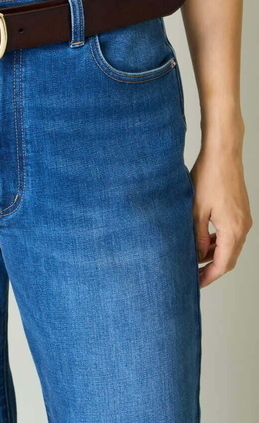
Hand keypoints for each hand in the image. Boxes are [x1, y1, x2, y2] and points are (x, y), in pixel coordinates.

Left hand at [191, 147, 252, 287]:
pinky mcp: (240, 211)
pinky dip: (218, 241)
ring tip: (195, 258)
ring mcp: (243, 219)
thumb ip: (197, 236)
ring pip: (230, 246)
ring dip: (214, 254)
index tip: (195, 283)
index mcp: (233, 230)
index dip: (209, 276)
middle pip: (229, 258)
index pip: (223, 264)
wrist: (223, 154)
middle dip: (211, 269)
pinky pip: (231, 234)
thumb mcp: (196, 210)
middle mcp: (243, 227)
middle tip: (193, 275)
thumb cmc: (208, 177)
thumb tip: (197, 255)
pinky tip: (203, 239)